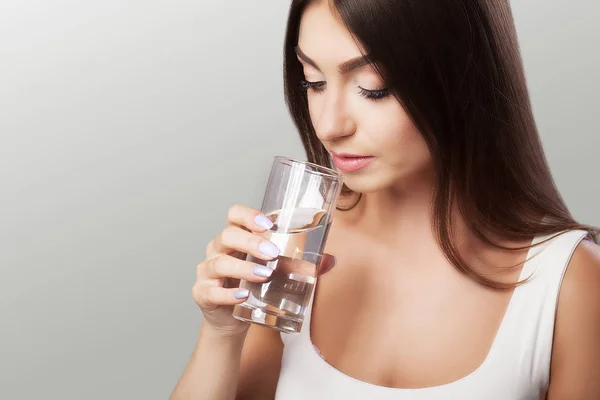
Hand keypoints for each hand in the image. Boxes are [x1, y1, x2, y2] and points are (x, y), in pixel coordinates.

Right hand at [193, 204, 335, 336]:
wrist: (234, 319)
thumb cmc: (254, 286)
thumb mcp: (276, 272)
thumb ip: (300, 265)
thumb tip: (329, 261)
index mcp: (236, 237)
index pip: (234, 215)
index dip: (248, 215)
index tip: (268, 224)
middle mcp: (218, 250)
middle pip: (227, 236)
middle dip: (250, 242)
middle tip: (273, 253)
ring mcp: (207, 271)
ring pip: (219, 263)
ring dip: (243, 268)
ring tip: (264, 275)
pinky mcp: (203, 293)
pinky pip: (210, 291)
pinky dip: (227, 293)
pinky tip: (242, 295)